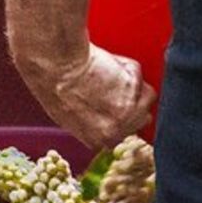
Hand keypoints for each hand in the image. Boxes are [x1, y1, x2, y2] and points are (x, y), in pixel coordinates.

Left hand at [13, 38, 155, 149]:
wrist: (57, 65)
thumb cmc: (54, 84)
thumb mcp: (70, 115)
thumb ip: (92, 122)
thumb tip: (101, 114)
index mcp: (98, 140)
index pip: (122, 134)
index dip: (121, 115)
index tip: (117, 104)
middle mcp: (117, 131)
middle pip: (141, 119)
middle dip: (132, 102)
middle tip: (115, 86)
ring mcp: (129, 111)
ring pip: (147, 97)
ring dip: (134, 84)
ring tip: (110, 74)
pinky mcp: (134, 88)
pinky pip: (138, 73)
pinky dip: (129, 66)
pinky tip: (108, 63)